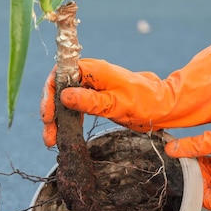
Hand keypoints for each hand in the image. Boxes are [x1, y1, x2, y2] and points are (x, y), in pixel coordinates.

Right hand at [41, 32, 210, 146]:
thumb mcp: (117, 104)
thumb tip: (65, 96)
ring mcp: (91, 86)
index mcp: (94, 69)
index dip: (49, 93)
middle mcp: (90, 75)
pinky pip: (75, 108)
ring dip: (57, 120)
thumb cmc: (144, 102)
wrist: (162, 105)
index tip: (47, 114)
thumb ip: (90, 101)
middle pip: (59, 89)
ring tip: (52, 141)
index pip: (60, 75)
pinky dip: (68, 122)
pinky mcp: (94, 98)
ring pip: (64, 101)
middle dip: (51, 112)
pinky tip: (63, 136)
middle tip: (48, 135)